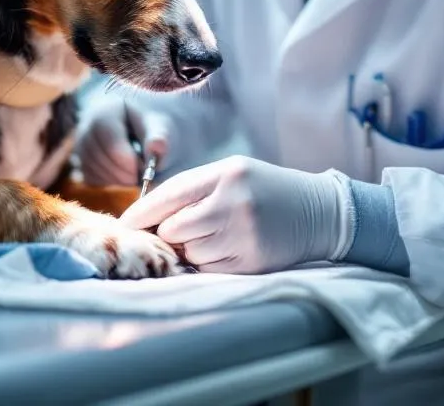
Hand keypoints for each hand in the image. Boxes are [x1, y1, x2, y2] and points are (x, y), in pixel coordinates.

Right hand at [75, 100, 171, 186]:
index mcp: (105, 111)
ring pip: (93, 170)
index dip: (127, 160)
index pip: (108, 139)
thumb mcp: (159, 125)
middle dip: (124, 172)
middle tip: (144, 175)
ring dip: (119, 179)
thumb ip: (160, 136)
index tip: (145, 169)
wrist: (142, 126)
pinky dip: (110, 182)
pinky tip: (125, 173)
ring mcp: (80, 144)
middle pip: (99, 157)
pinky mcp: (80, 161)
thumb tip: (157, 147)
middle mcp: (86, 125)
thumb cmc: (150, 124)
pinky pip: (91, 178)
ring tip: (137, 172)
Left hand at [118, 156, 353, 274]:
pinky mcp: (252, 262)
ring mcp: (244, 235)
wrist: (319, 212)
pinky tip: (225, 249)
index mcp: (226, 175)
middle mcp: (234, 203)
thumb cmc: (264, 189)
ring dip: (190, 249)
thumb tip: (146, 219)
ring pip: (190, 253)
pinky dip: (209, 263)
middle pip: (174, 230)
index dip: (141, 214)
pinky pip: (209, 269)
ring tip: (212, 236)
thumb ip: (191, 189)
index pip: (169, 196)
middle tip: (178, 231)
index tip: (123, 226)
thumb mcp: (231, 173)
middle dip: (169, 234)